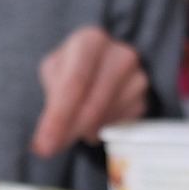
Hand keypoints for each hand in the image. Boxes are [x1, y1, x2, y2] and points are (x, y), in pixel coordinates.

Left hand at [32, 26, 148, 156]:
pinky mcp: (144, 100)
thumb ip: (51, 104)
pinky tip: (93, 121)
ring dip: (84, 131)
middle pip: (94, 104)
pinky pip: (120, 126)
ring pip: (106, 118)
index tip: (44, 143)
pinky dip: (101, 130)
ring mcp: (138, 77)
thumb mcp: (54, 75)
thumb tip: (43, 143)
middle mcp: (121, 54)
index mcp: (91, 41)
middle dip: (69, 130)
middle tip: (49, 148)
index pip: (76, 82)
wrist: (102, 65)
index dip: (59, 115)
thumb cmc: (71, 68)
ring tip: (72, 126)